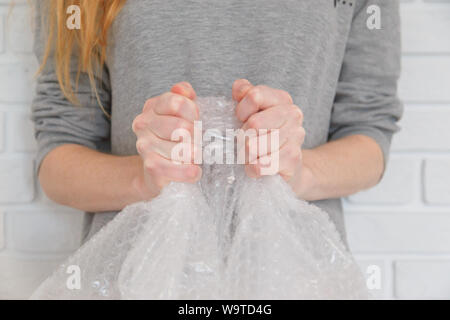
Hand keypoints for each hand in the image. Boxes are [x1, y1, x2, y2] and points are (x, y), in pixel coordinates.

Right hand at [132, 82, 201, 198]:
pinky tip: (195, 172)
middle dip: (196, 136)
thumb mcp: (181, 113)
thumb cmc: (174, 139)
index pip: (177, 102)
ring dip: (194, 154)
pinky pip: (172, 168)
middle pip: (180, 126)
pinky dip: (187, 172)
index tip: (196, 120)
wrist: (156, 171)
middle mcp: (144, 124)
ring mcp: (145, 145)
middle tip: (198, 142)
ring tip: (197, 157)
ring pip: (180, 148)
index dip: (193, 112)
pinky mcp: (150, 166)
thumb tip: (185, 91)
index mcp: (153, 107)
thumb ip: (185, 97)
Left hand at [232, 79, 305, 187]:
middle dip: (242, 136)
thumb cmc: (265, 136)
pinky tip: (254, 167)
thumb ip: (244, 94)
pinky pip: (262, 164)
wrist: (287, 166)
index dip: (241, 110)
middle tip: (244, 142)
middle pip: (254, 123)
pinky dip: (252, 168)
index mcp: (282, 99)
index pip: (255, 96)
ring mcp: (295, 137)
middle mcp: (293, 114)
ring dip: (245, 154)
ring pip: (255, 145)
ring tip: (249, 156)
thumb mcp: (252, 112)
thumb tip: (239, 87)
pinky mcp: (293, 159)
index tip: (240, 119)